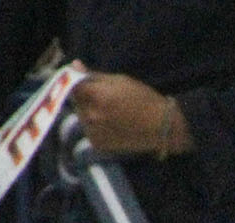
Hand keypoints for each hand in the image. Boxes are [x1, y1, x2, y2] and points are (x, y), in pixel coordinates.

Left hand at [68, 71, 189, 156]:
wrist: (161, 127)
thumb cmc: (143, 99)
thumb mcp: (120, 80)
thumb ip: (93, 75)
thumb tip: (74, 65)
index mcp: (97, 96)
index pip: (72, 85)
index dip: (77, 80)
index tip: (83, 78)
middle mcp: (91, 116)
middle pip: (77, 101)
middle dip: (85, 96)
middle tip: (105, 96)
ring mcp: (93, 132)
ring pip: (82, 116)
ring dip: (90, 111)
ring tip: (111, 111)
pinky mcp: (97, 144)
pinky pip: (89, 129)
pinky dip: (95, 125)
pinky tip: (112, 124)